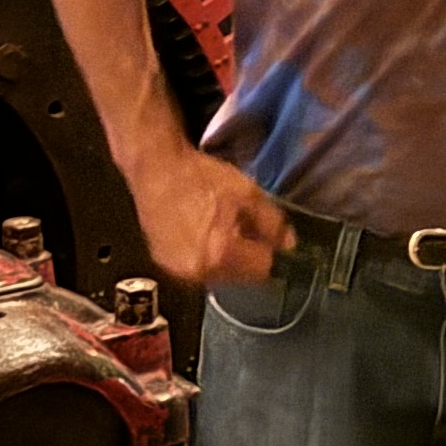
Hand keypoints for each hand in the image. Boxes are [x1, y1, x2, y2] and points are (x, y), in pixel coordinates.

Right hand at [131, 145, 291, 290]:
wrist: (155, 168)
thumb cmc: (201, 178)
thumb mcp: (247, 193)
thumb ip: (272, 223)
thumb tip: (289, 246)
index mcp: (221, 254)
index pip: (261, 271)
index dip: (269, 253)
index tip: (267, 238)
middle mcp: (198, 272)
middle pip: (239, 277)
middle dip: (247, 257)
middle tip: (242, 229)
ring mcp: (178, 271)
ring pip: (218, 276)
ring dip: (225, 260)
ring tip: (220, 230)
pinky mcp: (164, 265)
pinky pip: (196, 270)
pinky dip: (205, 257)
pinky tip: (202, 234)